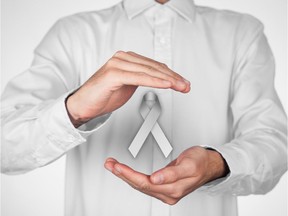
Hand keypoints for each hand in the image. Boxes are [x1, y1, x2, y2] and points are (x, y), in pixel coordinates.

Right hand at [66, 51, 189, 126]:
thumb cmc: (103, 96)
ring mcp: (117, 64)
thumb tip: (158, 79)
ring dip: (168, 80)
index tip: (182, 82)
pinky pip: (139, 77)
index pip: (154, 65)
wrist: (83, 105)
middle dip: (173, 77)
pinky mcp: (113, 73)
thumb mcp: (128, 86)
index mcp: (127, 59)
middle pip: (154, 67)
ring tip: (180, 86)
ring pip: (149, 71)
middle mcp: (123, 58)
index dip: (171, 74)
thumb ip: (141, 79)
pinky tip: (166, 85)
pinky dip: (155, 81)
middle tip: (186, 86)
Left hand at [104, 146, 228, 204]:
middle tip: (110, 164)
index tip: (117, 167)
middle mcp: (168, 193)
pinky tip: (126, 172)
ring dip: (125, 175)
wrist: (209, 165)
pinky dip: (133, 176)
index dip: (129, 175)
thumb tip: (156, 178)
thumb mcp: (189, 164)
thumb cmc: (200, 162)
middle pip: (140, 185)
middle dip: (123, 174)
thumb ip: (172, 173)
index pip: (145, 183)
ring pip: (140, 185)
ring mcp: (166, 191)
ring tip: (114, 166)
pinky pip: (145, 183)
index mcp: (173, 189)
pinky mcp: (164, 187)